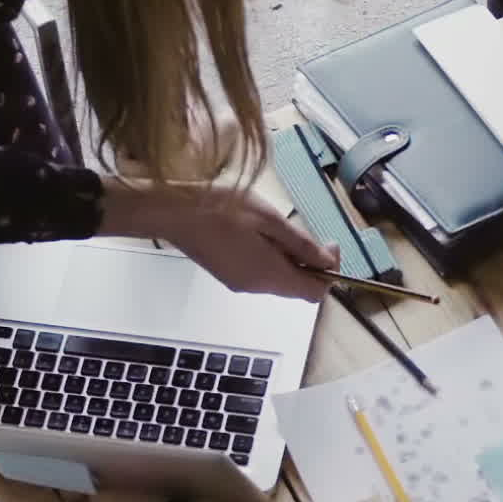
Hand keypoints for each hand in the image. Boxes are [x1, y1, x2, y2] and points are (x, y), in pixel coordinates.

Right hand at [108, 179, 337, 300]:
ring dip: (289, 259)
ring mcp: (239, 283)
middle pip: (297, 287)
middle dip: (309, 263)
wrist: (172, 211)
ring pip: (279, 279)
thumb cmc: (220, 208)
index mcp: (270, 275)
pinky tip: (258, 234)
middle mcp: (256, 287)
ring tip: (276, 228)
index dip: (330, 272)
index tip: (329, 244)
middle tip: (302, 231)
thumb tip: (327, 261)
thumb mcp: (271, 220)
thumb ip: (302, 244)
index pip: (314, 293)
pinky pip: (260, 274)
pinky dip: (270, 259)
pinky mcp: (227, 275)